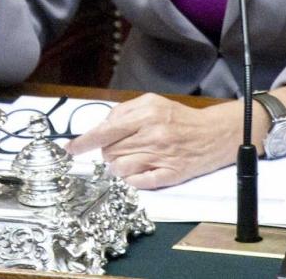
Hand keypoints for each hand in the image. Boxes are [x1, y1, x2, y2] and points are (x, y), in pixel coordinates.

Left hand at [64, 94, 239, 188]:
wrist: (214, 134)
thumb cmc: (180, 118)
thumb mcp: (153, 103)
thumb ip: (126, 112)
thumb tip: (101, 127)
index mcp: (147, 113)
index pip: (107, 129)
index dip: (85, 142)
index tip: (70, 149)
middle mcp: (153, 134)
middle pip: (110, 151)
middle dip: (106, 153)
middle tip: (115, 150)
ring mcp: (162, 156)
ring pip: (120, 169)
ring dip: (116, 167)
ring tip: (127, 159)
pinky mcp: (170, 174)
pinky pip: (138, 183)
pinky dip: (130, 179)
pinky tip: (136, 171)